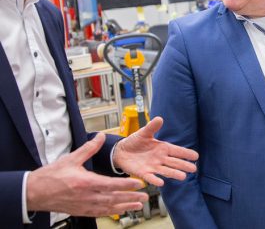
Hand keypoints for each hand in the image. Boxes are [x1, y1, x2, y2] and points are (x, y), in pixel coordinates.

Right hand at [27, 133, 147, 215]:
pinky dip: (113, 211)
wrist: (35, 192)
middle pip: (113, 198)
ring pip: (109, 207)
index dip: (126, 184)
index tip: (139, 183)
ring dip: (125, 206)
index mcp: (85, 182)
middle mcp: (86, 196)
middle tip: (145, 196)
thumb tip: (101, 136)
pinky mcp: (81, 211)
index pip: (110, 184)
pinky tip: (122, 210)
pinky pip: (100, 213)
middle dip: (131, 197)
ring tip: (139, 205)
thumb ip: (89, 148)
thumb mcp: (71, 158)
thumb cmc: (51, 176)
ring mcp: (84, 206)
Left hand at [113, 116, 197, 185]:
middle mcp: (160, 158)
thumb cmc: (135, 141)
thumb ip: (152, 127)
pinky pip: (150, 177)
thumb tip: (160, 118)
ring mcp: (153, 166)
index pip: (177, 151)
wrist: (121, 151)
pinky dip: (155, 180)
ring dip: (174, 174)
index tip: (196, 157)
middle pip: (174, 162)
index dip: (186, 153)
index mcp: (162, 148)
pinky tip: (161, 183)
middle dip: (184, 165)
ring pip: (166, 170)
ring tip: (183, 177)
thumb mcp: (144, 133)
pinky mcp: (143, 173)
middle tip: (194, 169)